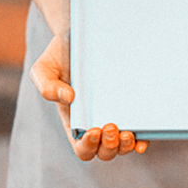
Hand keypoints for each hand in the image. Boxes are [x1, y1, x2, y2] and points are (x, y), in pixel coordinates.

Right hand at [30, 35, 148, 160]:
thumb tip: (69, 98)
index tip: (93, 130)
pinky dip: (142, 140)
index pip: (82, 148)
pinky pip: (140, 132)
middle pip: (105, 152)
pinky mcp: (131, 108)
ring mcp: (116, 117)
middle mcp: (96, 124)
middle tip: (112, 127)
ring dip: (125, 146)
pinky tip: (143, 138)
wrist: (83, 36)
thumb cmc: (61, 55)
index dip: (88, 146)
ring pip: (123, 146)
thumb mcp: (44, 68)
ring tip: (127, 133)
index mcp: (75, 122)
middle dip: (109, 147)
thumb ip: (47, 86)